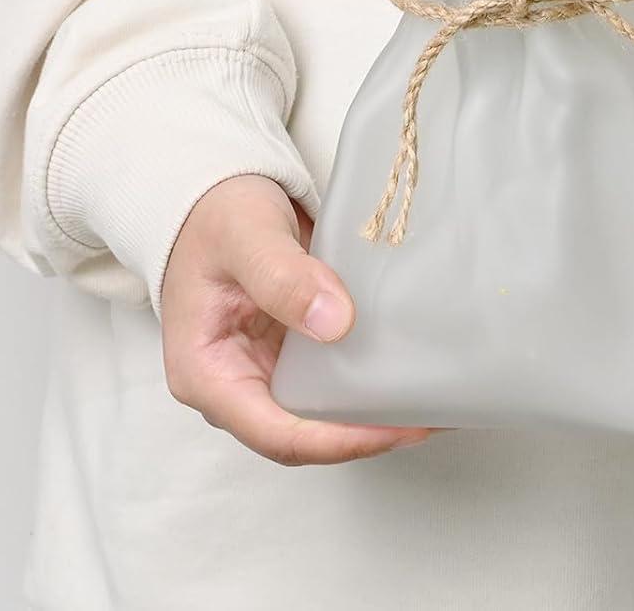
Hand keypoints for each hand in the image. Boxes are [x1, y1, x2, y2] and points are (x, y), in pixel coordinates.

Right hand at [160, 174, 432, 465]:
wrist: (216, 192)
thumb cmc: (216, 214)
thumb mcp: (245, 235)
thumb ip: (282, 277)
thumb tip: (334, 323)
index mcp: (206, 373)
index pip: (275, 433)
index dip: (337, 441)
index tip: (392, 428)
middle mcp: (233, 384)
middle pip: (302, 435)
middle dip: (363, 434)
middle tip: (426, 419)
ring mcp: (262, 370)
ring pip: (319, 413)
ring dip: (370, 413)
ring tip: (428, 401)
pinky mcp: (288, 352)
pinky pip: (329, 378)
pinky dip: (366, 379)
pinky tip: (406, 369)